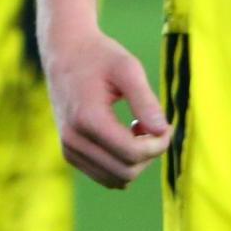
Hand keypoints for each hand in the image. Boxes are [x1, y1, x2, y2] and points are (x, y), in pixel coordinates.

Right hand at [44, 19, 171, 189]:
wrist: (64, 51)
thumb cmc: (98, 55)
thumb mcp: (127, 68)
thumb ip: (146, 101)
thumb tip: (162, 132)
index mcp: (86, 118)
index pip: (132, 153)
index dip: (158, 144)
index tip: (167, 125)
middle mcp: (73, 138)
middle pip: (126, 171)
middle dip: (148, 154)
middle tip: (153, 126)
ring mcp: (69, 148)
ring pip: (117, 179)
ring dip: (135, 161)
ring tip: (136, 129)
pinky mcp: (69, 153)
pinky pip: (105, 176)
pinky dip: (122, 164)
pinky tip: (123, 137)